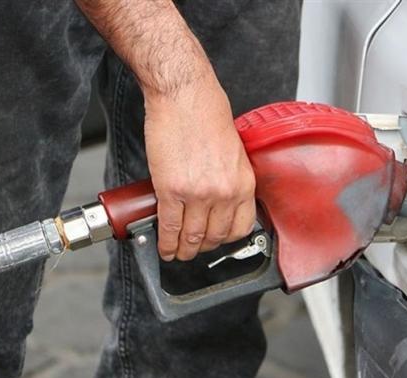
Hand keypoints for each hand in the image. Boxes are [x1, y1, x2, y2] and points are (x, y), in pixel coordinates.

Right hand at [143, 69, 255, 261]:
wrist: (185, 96)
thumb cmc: (207, 116)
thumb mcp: (234, 154)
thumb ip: (230, 181)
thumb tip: (220, 203)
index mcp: (243, 183)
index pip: (241, 228)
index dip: (226, 240)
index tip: (217, 241)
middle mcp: (225, 193)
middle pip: (216, 236)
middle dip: (203, 248)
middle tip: (194, 249)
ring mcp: (199, 194)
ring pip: (192, 237)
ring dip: (183, 250)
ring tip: (177, 252)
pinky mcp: (172, 190)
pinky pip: (170, 227)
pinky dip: (166, 242)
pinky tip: (164, 246)